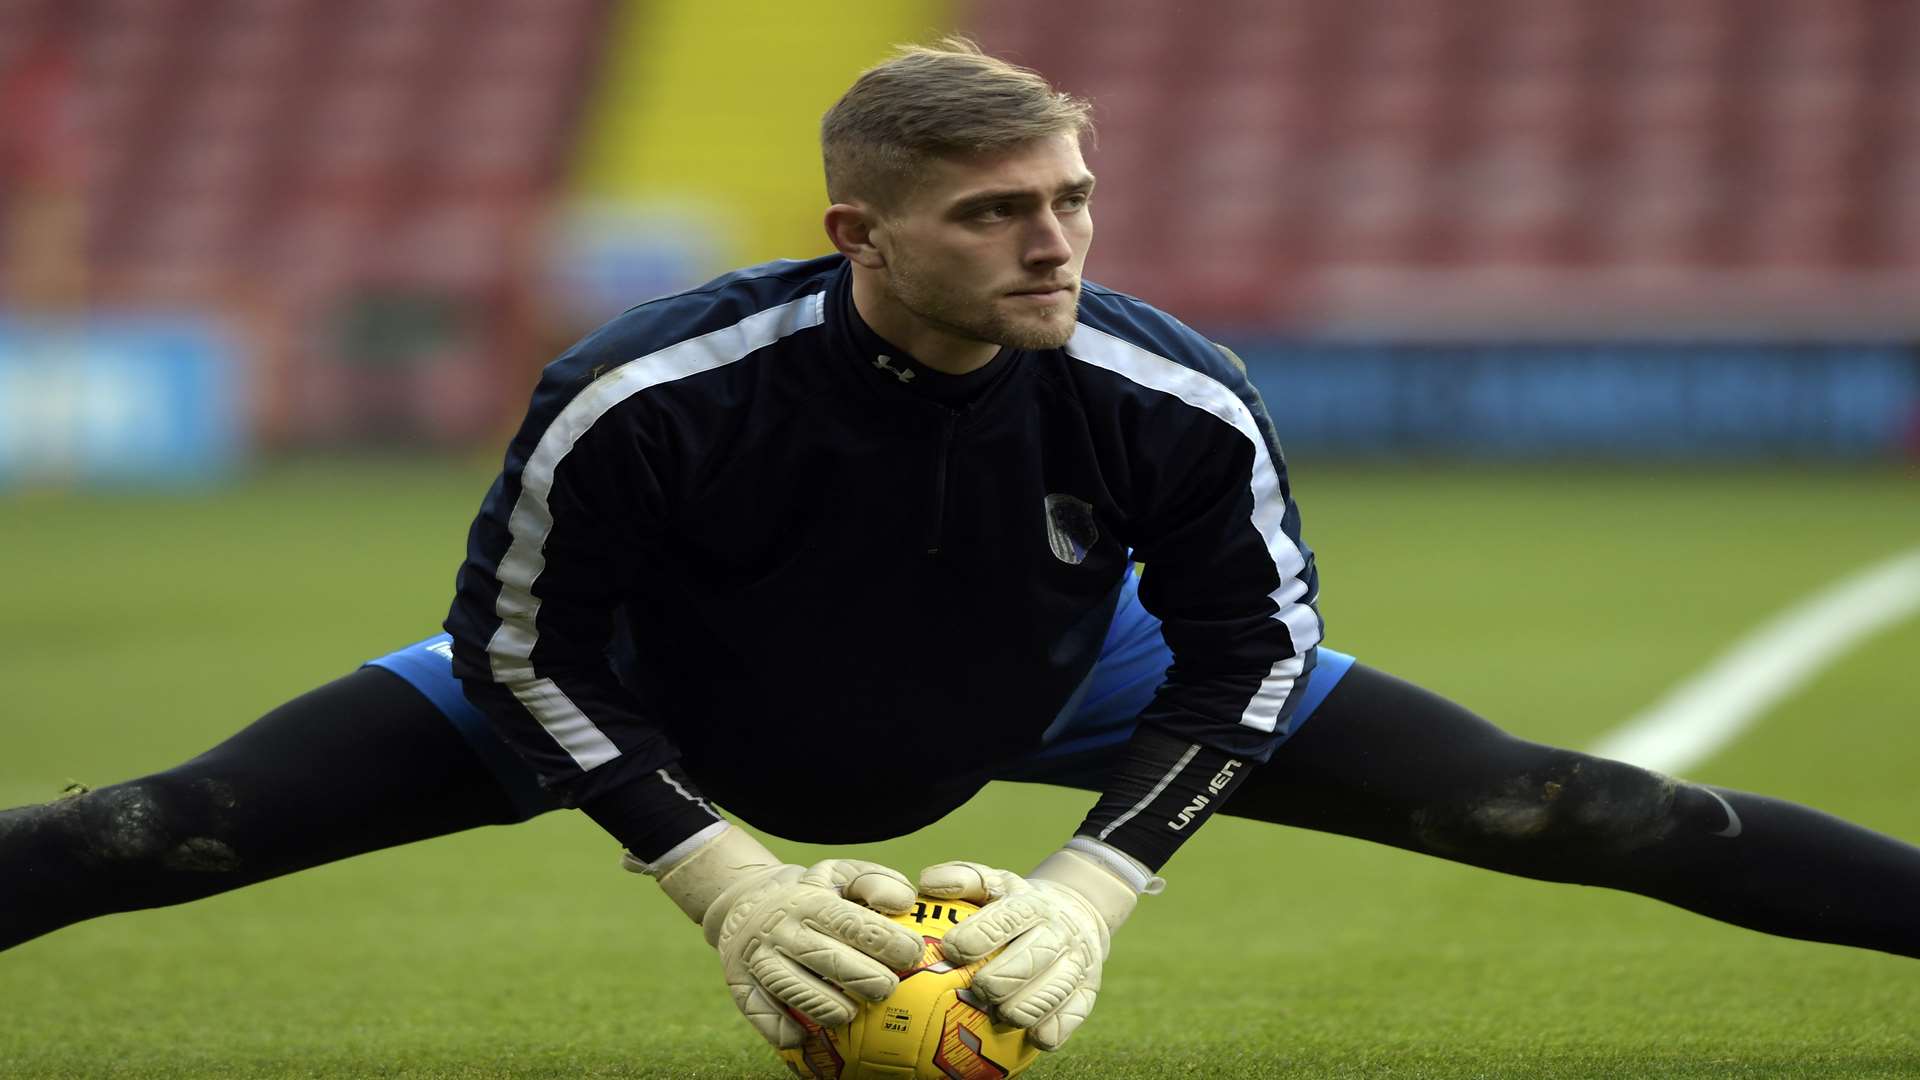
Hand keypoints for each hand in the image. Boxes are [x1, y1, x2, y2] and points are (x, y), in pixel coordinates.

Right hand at [637, 826, 925, 1048]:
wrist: (747, 900)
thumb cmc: (813, 892)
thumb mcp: (841, 874)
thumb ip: (876, 882)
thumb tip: (904, 902)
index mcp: (809, 900)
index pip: (849, 922)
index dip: (884, 940)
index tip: (912, 953)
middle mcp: (780, 928)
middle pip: (822, 957)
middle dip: (861, 977)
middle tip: (887, 989)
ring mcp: (756, 957)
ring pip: (788, 986)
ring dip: (823, 1005)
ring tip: (851, 1015)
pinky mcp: (738, 984)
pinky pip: (758, 1012)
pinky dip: (780, 1029)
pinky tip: (804, 1038)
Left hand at [917, 844, 1146, 1050]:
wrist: (1076, 912)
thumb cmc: (1015, 902)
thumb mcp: (993, 881)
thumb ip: (960, 879)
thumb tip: (926, 885)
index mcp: (1032, 904)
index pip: (1009, 918)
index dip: (979, 936)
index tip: (952, 949)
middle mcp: (1059, 933)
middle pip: (1033, 959)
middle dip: (999, 979)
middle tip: (976, 990)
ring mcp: (1077, 964)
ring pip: (1053, 992)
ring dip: (1022, 1008)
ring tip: (996, 1014)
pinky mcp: (1087, 992)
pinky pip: (1071, 1017)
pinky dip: (1050, 1029)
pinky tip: (1029, 1035)